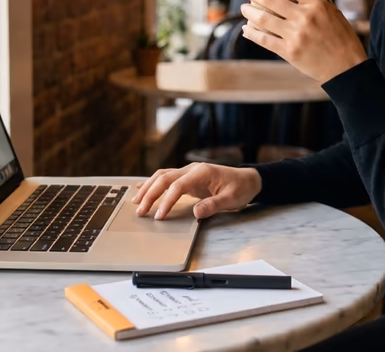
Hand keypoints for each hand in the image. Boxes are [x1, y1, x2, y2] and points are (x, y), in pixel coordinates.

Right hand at [132, 163, 261, 219]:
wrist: (248, 180)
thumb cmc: (241, 188)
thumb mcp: (231, 199)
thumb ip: (213, 205)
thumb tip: (197, 212)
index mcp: (202, 173)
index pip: (177, 186)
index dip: (166, 201)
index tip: (159, 216)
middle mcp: (192, 169)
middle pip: (164, 179)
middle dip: (150, 194)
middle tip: (141, 211)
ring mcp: (189, 172)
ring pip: (162, 176)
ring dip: (148, 188)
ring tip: (136, 201)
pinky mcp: (188, 177)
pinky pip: (166, 178)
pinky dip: (152, 183)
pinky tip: (141, 187)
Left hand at [240, 0, 368, 82]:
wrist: (346, 67)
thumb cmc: (341, 37)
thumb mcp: (333, 12)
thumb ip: (315, 1)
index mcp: (317, 3)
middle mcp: (304, 17)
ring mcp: (295, 35)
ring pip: (262, 18)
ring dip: (248, 10)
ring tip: (244, 7)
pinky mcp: (289, 52)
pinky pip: (263, 39)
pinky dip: (251, 32)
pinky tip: (246, 29)